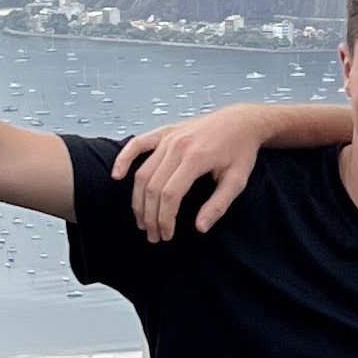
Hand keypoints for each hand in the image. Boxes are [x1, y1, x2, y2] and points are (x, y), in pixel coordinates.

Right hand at [114, 105, 272, 241]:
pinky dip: (124, 159)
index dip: (165, 219)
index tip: (167, 235)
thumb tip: (199, 228)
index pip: (170, 195)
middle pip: (152, 187)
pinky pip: (137, 144)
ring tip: (141, 220)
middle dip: (150, 215)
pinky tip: (116, 176)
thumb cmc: (241, 151)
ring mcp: (168, 137)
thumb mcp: (237, 181)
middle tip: (153, 235)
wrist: (241, 121)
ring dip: (138, 200)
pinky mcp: (164, 132)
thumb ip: (218, 205)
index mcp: (196, 158)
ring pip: (142, 172)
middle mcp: (177, 146)